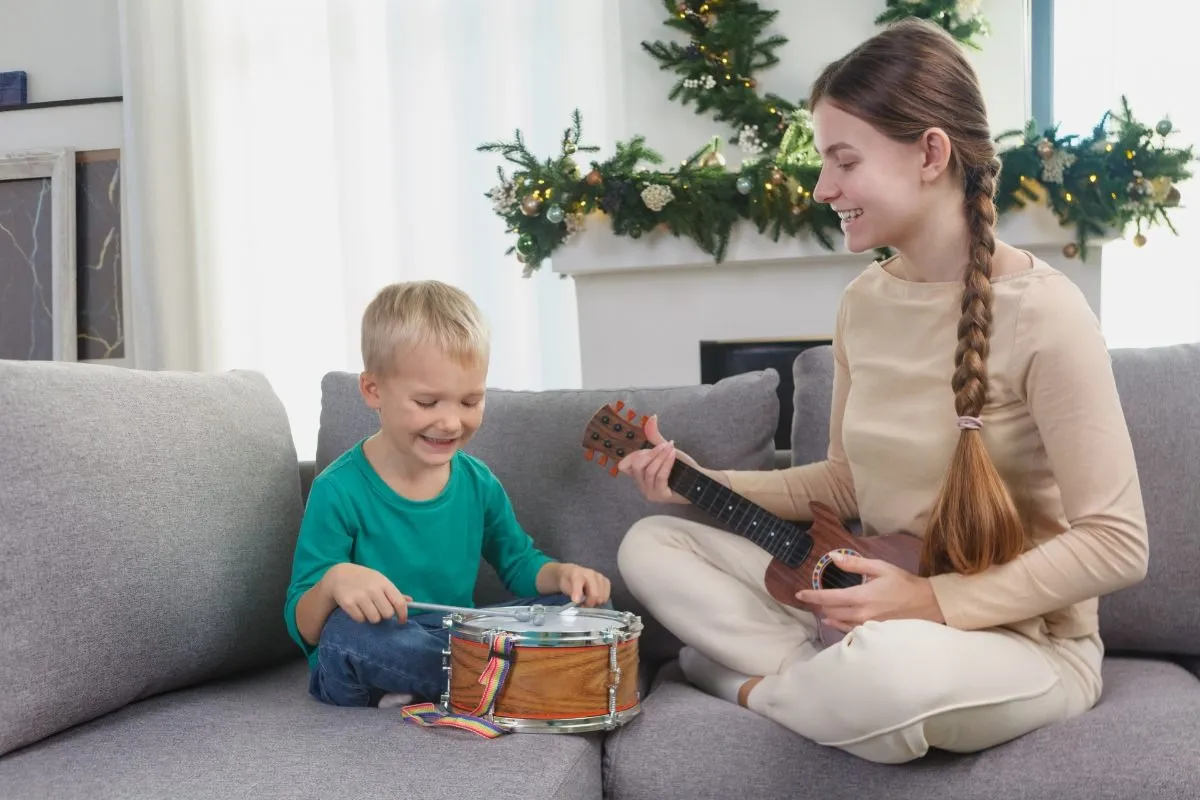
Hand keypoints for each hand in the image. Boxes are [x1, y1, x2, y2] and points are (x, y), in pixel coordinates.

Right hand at [324, 562, 410, 623]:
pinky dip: (360, 618)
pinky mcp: (348, 603)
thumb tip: (410, 601)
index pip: (399, 602)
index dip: (403, 614)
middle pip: (387, 614)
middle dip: (385, 615)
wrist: (340, 575)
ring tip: (368, 610)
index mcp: (384, 583)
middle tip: (379, 611)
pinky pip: (360, 619)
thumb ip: (394, 592)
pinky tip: (358, 609)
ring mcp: (360, 596)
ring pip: (374, 619)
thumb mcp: (380, 581)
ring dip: (372, 618)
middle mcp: (373, 589)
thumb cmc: (365, 579)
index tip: (402, 621)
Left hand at [553, 562, 611, 606]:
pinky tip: (595, 598)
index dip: (578, 594)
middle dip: (589, 603)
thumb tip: (578, 600)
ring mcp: (599, 576)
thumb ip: (572, 592)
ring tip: (588, 601)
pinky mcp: (605, 581)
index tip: (576, 602)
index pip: (579, 583)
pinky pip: (607, 594)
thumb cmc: (568, 581)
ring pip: (602, 596)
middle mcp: (590, 573)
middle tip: (583, 605)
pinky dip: (602, 599)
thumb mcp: (564, 586)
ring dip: (596, 602)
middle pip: (595, 594)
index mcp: (577, 574)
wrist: (571, 572)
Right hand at [616, 415, 702, 503]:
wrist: (701, 481)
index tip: (656, 447)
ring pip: (649, 471)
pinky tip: (673, 454)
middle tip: (665, 446)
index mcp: (640, 476)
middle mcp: (643, 486)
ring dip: (661, 456)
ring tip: (671, 448)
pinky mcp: (661, 496)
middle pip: (636, 466)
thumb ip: (655, 437)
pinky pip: (660, 476)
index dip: (636, 454)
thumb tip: (652, 417)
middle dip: (651, 453)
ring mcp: (651, 493)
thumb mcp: (665, 451)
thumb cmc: (683, 467)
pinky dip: (666, 463)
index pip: (624, 466)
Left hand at [793, 552, 944, 632]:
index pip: (828, 598)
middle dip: (819, 605)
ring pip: (838, 623)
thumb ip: (855, 564)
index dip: (811, 596)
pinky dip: (839, 625)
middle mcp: (861, 614)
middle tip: (812, 598)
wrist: (927, 604)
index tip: (799, 595)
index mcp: (861, 597)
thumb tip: (833, 557)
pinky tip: (834, 621)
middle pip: (830, 612)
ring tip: (822, 609)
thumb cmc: (904, 583)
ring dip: (828, 615)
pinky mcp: (874, 633)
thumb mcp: (880, 568)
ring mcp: (867, 626)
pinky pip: (849, 631)